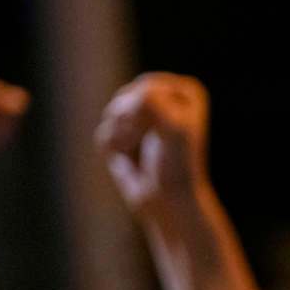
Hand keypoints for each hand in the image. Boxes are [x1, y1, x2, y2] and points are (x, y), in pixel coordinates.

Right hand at [95, 73, 210, 223]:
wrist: (169, 202)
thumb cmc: (177, 166)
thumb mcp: (173, 129)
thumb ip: (153, 103)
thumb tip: (132, 96)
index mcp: (184, 92)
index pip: (146, 87)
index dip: (144, 112)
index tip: (157, 134)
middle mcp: (164, 98)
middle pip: (127, 97)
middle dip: (131, 125)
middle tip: (148, 145)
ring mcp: (142, 116)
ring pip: (112, 112)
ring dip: (121, 137)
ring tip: (140, 153)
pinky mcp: (124, 135)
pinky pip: (104, 132)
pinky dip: (113, 148)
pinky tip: (131, 162)